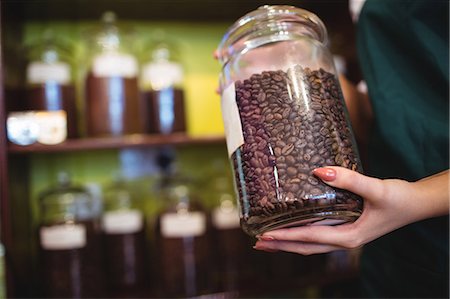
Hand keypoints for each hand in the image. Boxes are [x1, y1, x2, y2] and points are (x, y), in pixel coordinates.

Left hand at [254, 167, 448, 254]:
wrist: (417, 203)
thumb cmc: (400, 198)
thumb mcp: (376, 188)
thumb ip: (349, 180)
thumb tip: (318, 171)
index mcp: (349, 236)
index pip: (310, 238)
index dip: (286, 237)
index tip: (265, 236)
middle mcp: (344, 240)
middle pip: (305, 247)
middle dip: (280, 245)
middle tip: (257, 242)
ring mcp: (345, 236)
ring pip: (310, 244)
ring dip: (288, 243)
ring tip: (268, 240)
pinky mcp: (347, 229)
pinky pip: (318, 236)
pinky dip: (301, 235)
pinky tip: (293, 228)